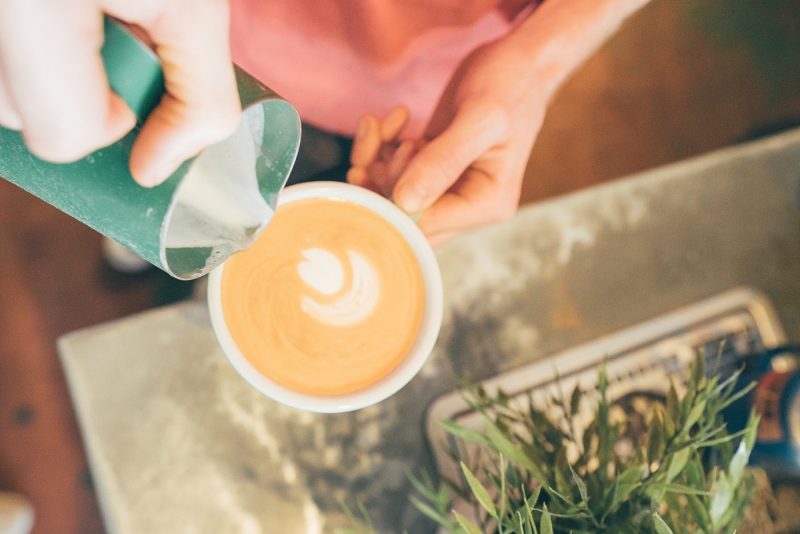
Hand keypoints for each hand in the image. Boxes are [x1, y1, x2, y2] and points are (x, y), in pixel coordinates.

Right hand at [0, 0, 240, 186]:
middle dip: (69, 92)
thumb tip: (151, 171)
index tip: (133, 73)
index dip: (109, 122)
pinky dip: (23, 50)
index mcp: (34, 5)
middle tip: (101, 29)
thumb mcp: (197, 8)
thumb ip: (197, 100)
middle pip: (13, 114)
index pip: (60, 131)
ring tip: (74, 10)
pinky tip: (53, 9)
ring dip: (41, 69)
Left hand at [348, 39, 547, 243]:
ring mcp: (447, 187)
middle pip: (403, 219)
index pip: (425, 226)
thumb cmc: (510, 84)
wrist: (520, 60)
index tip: (391, 156)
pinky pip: (392, 172)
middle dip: (379, 182)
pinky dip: (381, 147)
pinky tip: (394, 119)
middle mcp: (467, 204)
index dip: (393, 200)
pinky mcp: (431, 167)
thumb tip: (405, 202)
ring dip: (374, 161)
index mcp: (487, 203)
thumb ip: (443, 161)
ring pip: (390, 195)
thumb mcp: (481, 119)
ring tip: (381, 124)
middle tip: (383, 140)